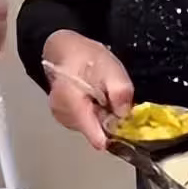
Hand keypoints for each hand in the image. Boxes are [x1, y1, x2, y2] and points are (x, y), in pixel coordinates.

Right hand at [43, 30, 133, 149]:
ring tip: (101, 95)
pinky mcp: (63, 118)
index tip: (124, 126)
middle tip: (112, 98)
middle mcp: (63, 115)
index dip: (114, 135)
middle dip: (109, 120)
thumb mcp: (111, 68)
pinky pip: (85, 123)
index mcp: (72, 104)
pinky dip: (94, 115)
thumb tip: (125, 115)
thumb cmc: (86, 58)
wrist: (66, 51)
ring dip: (102, 117)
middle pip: (95, 132)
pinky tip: (94, 99)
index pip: (95, 137)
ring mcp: (62, 118)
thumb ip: (120, 91)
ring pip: (91, 128)